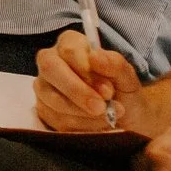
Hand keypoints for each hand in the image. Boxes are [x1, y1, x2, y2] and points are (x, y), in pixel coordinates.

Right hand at [34, 29, 149, 134]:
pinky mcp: (43, 110)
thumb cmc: (124, 94)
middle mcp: (52, 61)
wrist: (125, 122)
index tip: (107, 90)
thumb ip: (115, 64)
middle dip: (77, 91)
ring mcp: (44, 86)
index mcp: (72, 45)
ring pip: (52, 97)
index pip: (69, 49)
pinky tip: (96, 125)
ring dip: (83, 112)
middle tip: (101, 108)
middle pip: (50, 68)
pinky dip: (80, 125)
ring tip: (107, 117)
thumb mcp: (128, 78)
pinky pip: (55, 118)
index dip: (86, 70)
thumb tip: (94, 57)